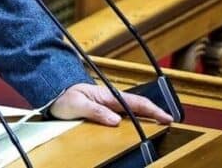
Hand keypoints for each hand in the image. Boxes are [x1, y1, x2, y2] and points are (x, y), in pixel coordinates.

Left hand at [49, 83, 173, 125]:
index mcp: (107, 96)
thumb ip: (95, 111)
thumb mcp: (77, 104)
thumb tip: (115, 120)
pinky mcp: (103, 111)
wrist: (53, 93)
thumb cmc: (64, 96)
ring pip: (131, 112)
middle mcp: (110, 100)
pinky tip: (137, 128)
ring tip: (158, 127)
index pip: (135, 102)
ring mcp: (108, 105)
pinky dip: (133, 121)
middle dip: (154, 114)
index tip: (167, 118)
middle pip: (138, 107)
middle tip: (168, 124)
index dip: (153, 110)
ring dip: (145, 118)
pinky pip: (122, 116)